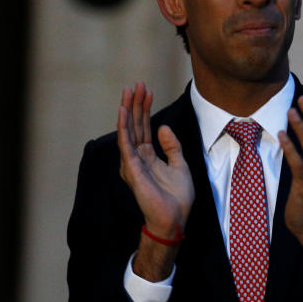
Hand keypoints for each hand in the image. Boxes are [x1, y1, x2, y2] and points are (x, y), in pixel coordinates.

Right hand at [117, 82, 193, 279]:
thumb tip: (162, 127)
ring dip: (128, 109)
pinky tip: (123, 111)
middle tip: (137, 84)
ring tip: (130, 91)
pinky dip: (123, 126)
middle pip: (135, 125)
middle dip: (135, 104)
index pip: (144, 127)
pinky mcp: (131, 168)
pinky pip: (125, 143)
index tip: (147, 91)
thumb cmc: (177, 197)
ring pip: (128, 130)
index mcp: (148, 156)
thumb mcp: (180, 165)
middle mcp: (137, 157)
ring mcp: (133, 162)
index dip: (145, 109)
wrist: (175, 217)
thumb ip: (172, 146)